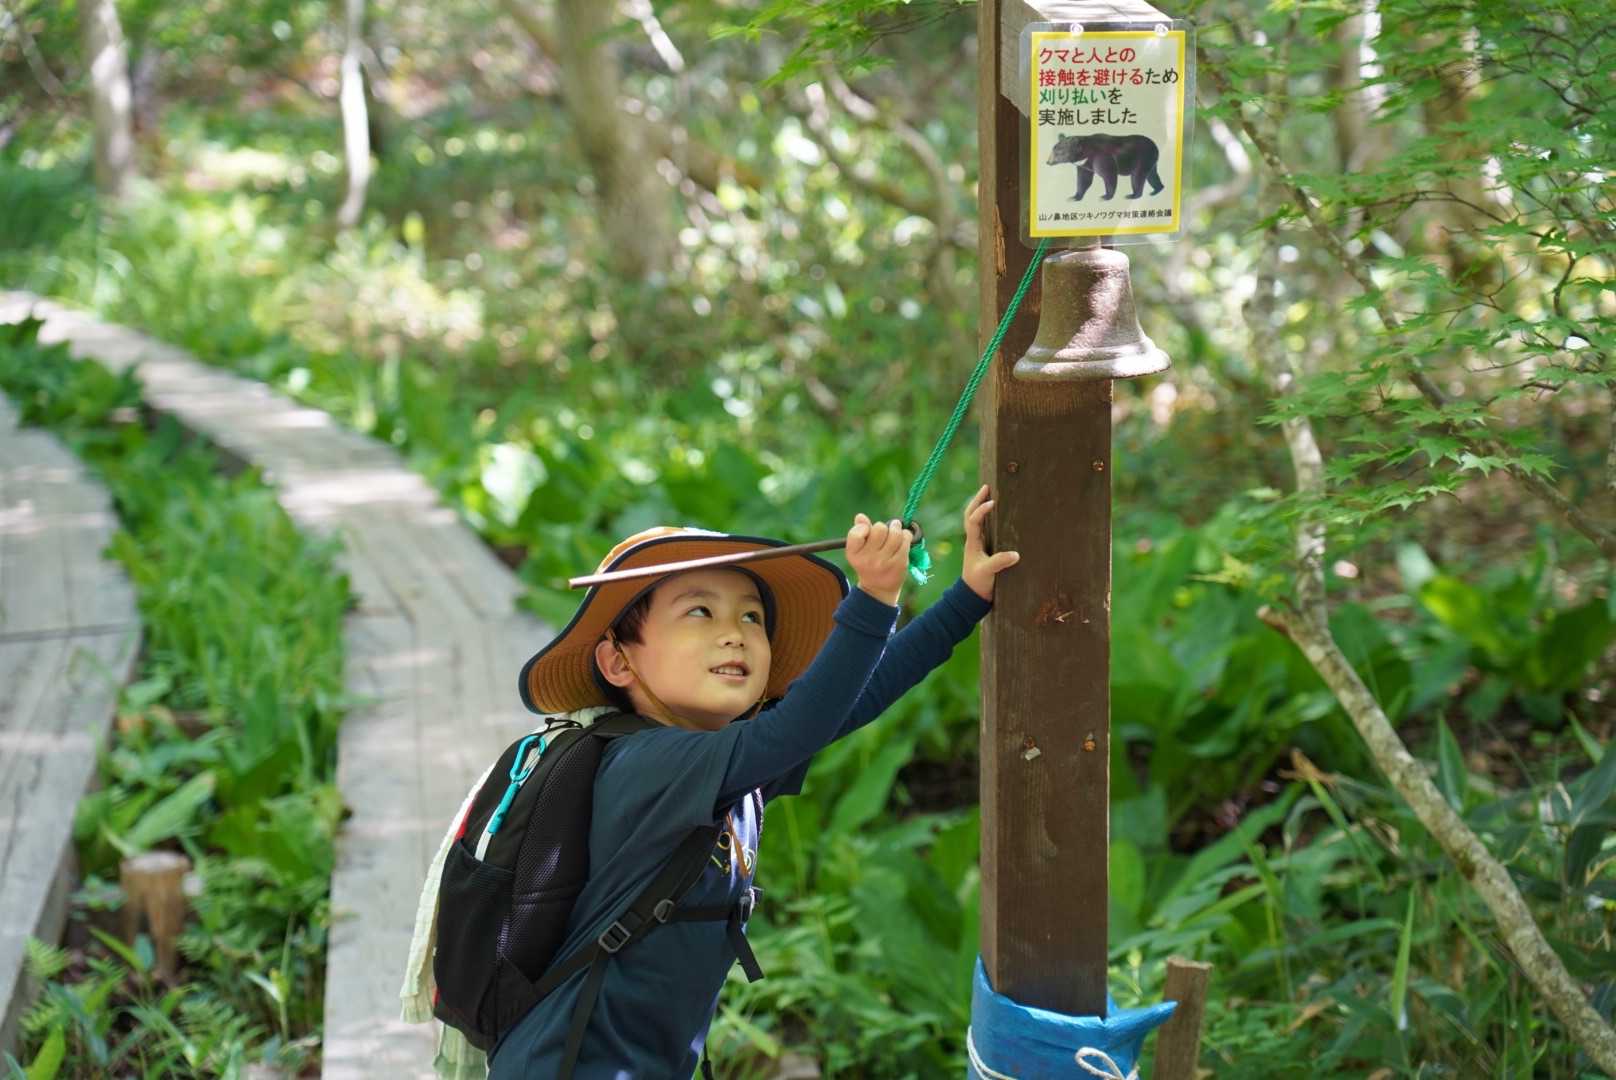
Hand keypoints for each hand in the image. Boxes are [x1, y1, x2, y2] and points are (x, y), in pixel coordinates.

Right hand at [846, 513, 912, 605]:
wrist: (878, 589)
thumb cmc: (868, 564)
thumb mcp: (859, 551)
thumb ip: (858, 532)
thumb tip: (860, 516)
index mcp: (854, 554)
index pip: (857, 532)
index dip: (864, 527)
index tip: (868, 531)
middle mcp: (868, 559)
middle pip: (879, 529)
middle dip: (883, 527)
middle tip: (885, 531)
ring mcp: (884, 562)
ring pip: (895, 533)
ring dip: (896, 528)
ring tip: (896, 529)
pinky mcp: (899, 563)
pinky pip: (905, 541)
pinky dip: (906, 536)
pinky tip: (904, 538)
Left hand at [962, 485, 1019, 601]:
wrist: (973, 597)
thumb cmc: (978, 584)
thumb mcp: (988, 572)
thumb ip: (1000, 562)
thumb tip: (1015, 554)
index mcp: (972, 543)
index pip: (973, 521)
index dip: (980, 510)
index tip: (992, 503)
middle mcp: (974, 541)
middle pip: (971, 515)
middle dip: (977, 500)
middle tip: (987, 486)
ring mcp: (978, 544)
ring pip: (977, 520)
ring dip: (981, 506)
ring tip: (992, 494)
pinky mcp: (985, 550)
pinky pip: (985, 529)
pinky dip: (988, 519)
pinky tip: (998, 514)